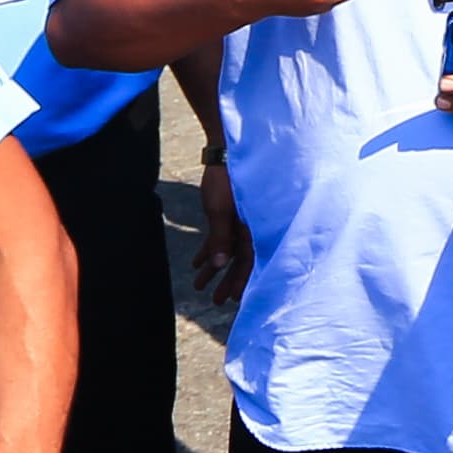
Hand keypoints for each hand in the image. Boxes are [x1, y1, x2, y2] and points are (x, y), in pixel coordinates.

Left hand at [191, 154, 252, 310]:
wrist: (228, 151)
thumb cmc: (228, 179)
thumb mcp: (221, 210)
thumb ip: (221, 237)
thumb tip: (220, 265)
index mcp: (256, 228)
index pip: (252, 261)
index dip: (242, 281)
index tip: (233, 299)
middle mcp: (251, 228)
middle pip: (239, 261)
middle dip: (226, 281)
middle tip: (215, 300)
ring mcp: (240, 222)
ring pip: (228, 251)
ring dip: (214, 269)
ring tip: (199, 285)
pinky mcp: (228, 215)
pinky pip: (219, 238)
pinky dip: (209, 250)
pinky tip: (196, 263)